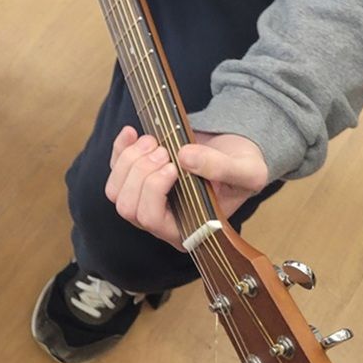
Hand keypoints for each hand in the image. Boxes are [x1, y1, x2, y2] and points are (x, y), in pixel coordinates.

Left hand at [105, 126, 269, 249]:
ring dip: (130, 161)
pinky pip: (115, 169)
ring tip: (155, 142)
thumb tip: (185, 158)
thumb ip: (221, 167)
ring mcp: (147, 201)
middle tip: (165, 150)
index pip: (152, 221)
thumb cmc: (243, 169)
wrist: (236, 152)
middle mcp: (163, 221)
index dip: (154, 191)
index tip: (173, 167)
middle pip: (128, 207)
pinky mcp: (138, 178)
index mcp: (188, 229)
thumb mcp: (247, 170)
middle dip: (141, 173)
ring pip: (116, 190)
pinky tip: (132, 132)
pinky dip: (120, 149)